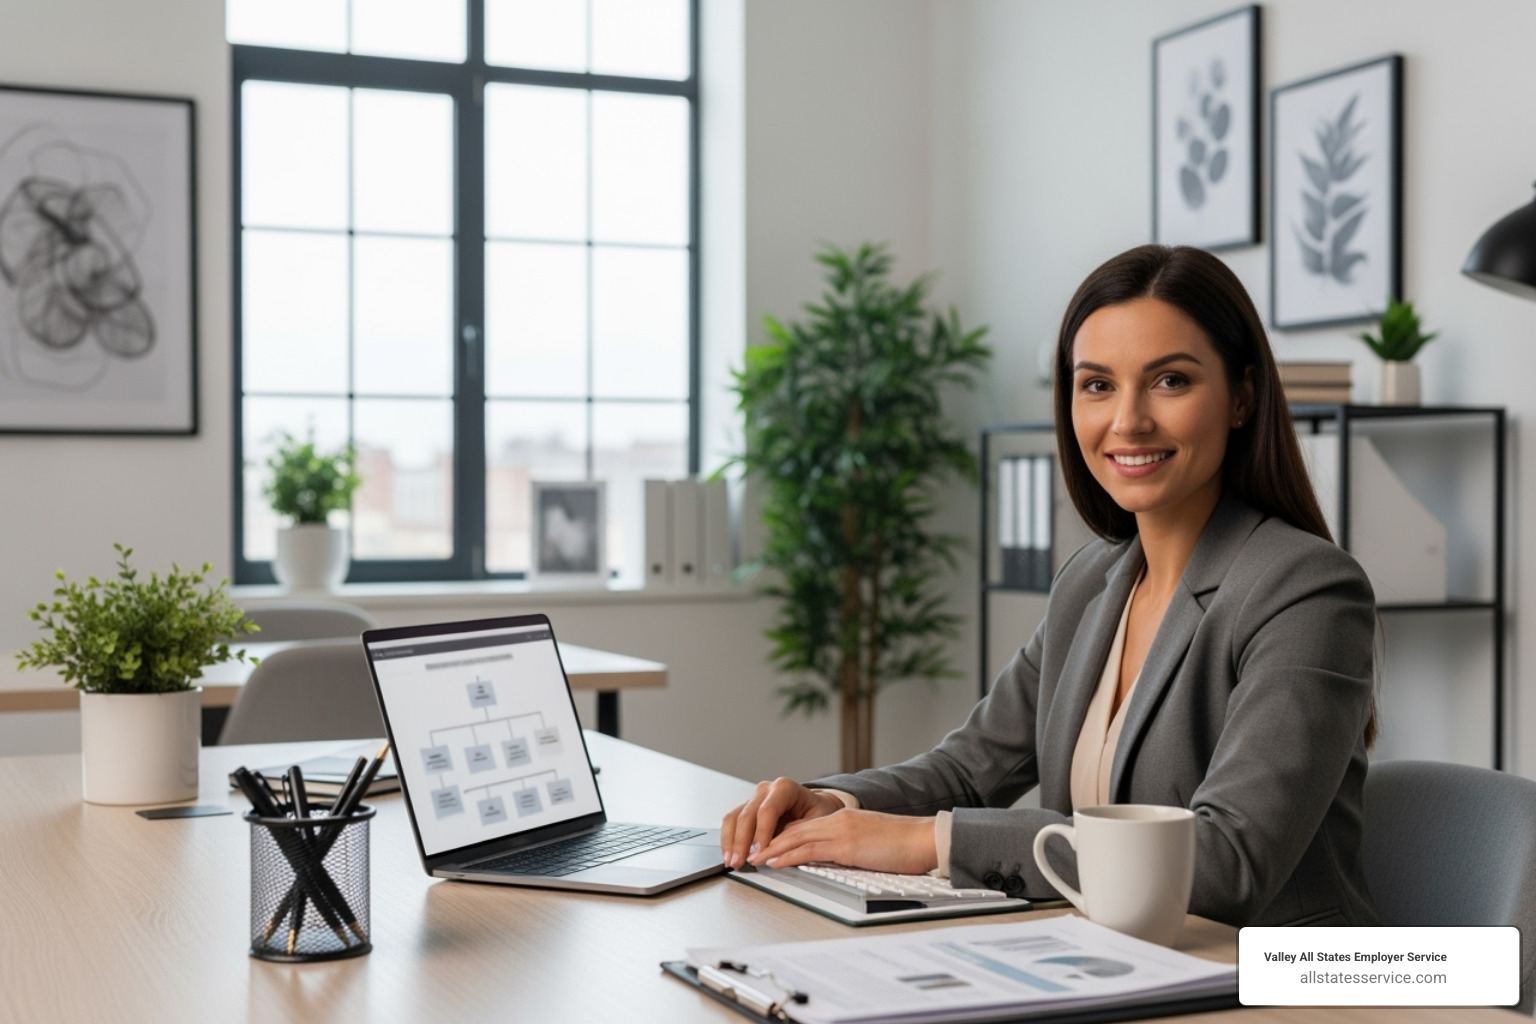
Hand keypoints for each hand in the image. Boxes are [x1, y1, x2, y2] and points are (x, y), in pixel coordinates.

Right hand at [720, 778, 843, 868]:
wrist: (814, 806)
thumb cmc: (817, 813)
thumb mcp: (818, 822)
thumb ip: (801, 834)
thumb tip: (784, 853)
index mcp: (785, 788)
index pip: (768, 809)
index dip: (761, 832)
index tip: (759, 852)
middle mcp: (766, 790)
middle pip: (747, 814)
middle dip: (742, 841)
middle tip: (741, 862)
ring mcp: (753, 799)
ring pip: (734, 818)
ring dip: (731, 842)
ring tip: (732, 862)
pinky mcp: (746, 810)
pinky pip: (731, 823)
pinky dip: (728, 841)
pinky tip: (729, 856)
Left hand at [750, 809, 938, 874]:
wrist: (925, 839)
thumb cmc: (906, 844)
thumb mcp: (872, 842)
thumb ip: (853, 847)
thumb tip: (840, 860)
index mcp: (845, 820)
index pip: (805, 827)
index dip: (782, 836)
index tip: (766, 845)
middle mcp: (839, 822)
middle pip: (794, 829)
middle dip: (769, 840)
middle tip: (750, 850)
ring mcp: (841, 832)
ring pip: (796, 837)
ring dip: (771, 848)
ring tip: (753, 857)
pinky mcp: (846, 846)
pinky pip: (809, 850)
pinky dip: (787, 856)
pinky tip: (774, 861)